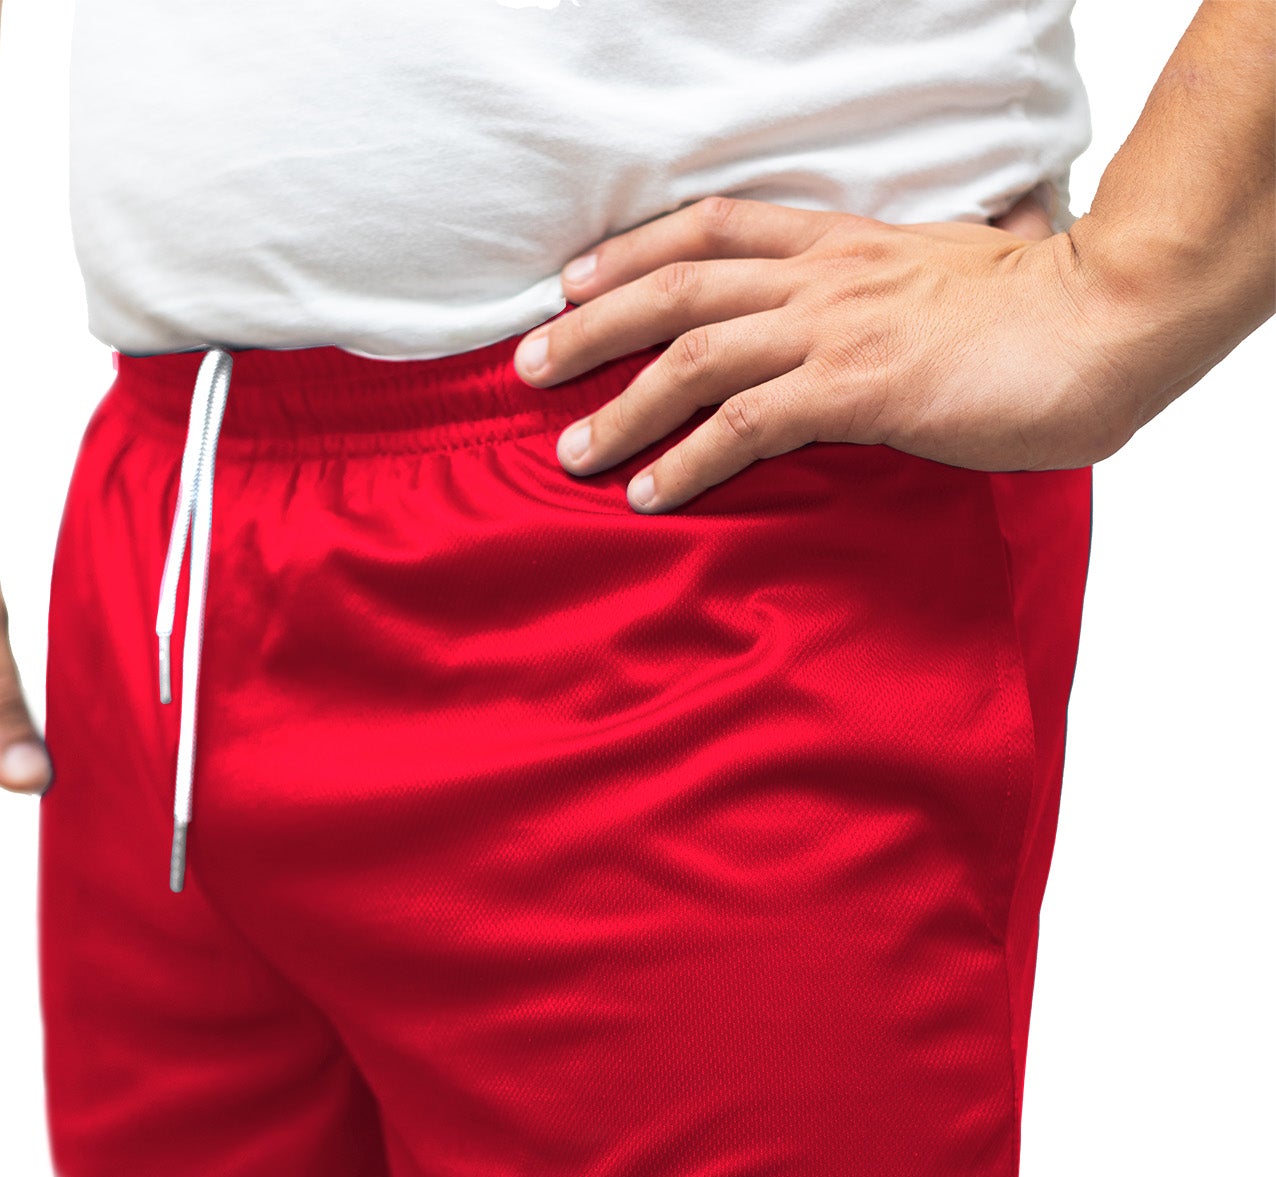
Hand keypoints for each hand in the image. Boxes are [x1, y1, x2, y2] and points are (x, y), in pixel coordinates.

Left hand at [514, 193, 1147, 509]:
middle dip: (590, 326)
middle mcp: (825, 275)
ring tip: (571, 452)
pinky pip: (745, 424)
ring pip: (694, 353)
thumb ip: (918, 271)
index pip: (713, 226)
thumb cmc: (1041, 310)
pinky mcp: (857, 388)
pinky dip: (685, 461)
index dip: (632, 251)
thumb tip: (939, 262)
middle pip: (676, 284)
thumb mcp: (959, 271)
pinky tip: (649, 494)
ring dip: (620, 406)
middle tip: (528, 367)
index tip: (573, 280)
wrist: (1102, 325)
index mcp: (843, 242)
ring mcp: (837, 329)